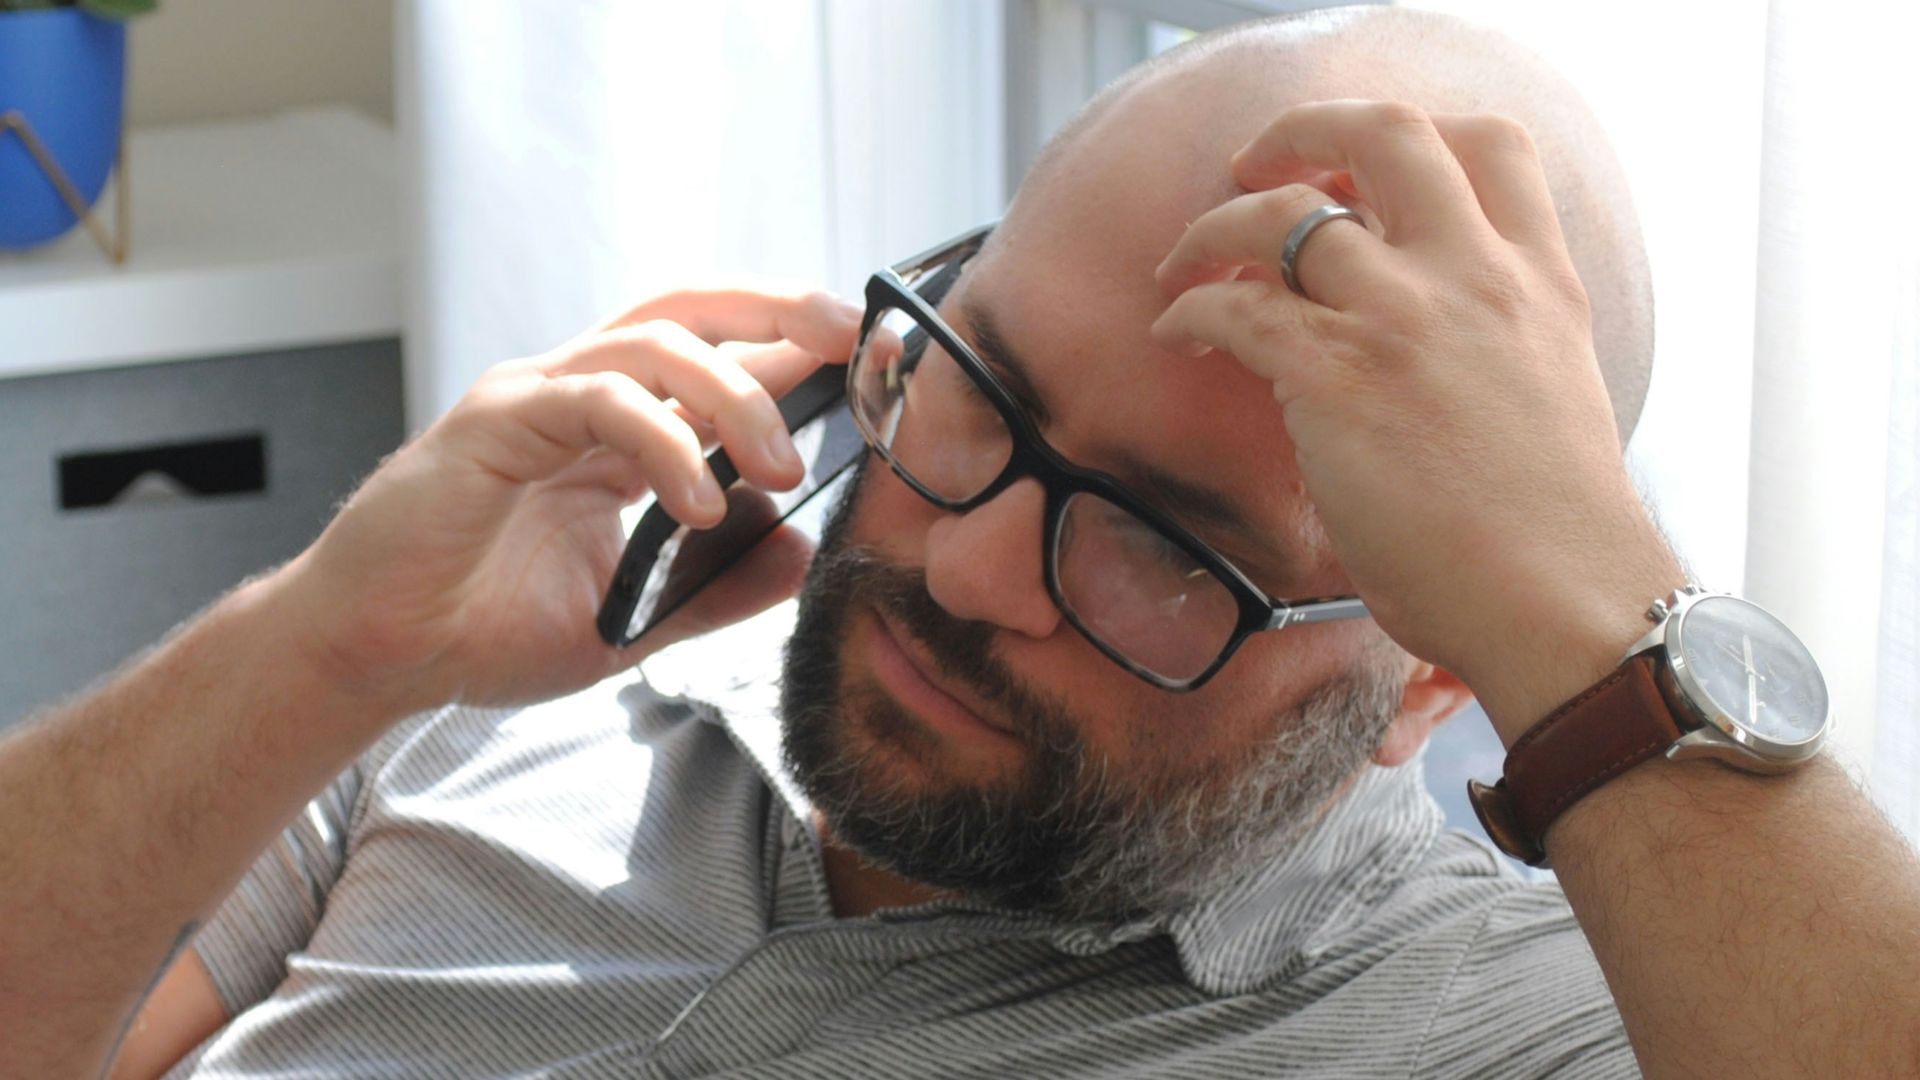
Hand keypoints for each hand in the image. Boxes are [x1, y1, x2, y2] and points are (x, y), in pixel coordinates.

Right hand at [277, 285, 863, 712]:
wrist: (375, 655)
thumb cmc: (483, 626)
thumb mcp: (631, 618)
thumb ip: (713, 588)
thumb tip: (800, 553)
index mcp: (616, 430)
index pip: (716, 356)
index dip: (793, 348)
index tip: (870, 365)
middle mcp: (580, 396)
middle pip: (691, 310)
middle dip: (779, 310)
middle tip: (851, 341)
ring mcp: (535, 399)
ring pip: (651, 345)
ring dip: (732, 395)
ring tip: (780, 465)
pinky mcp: (494, 422)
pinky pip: (595, 402)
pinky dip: (660, 440)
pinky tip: (699, 499)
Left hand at [1150, 101, 1682, 734]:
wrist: (1565, 603)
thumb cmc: (1553, 538)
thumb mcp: (1548, 401)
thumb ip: (1489, 348)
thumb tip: (1410, 358)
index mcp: (1538, 283)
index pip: (1491, 145)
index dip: (1416, 135)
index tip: (1362, 164)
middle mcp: (1474, 278)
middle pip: (1386, 133)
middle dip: (1305, 127)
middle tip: (1257, 163)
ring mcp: (1403, 318)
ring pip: (1286, 211)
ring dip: (1217, 225)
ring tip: (1183, 262)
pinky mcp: (1336, 375)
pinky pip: (1235, 305)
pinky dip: (1191, 307)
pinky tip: (1177, 331)